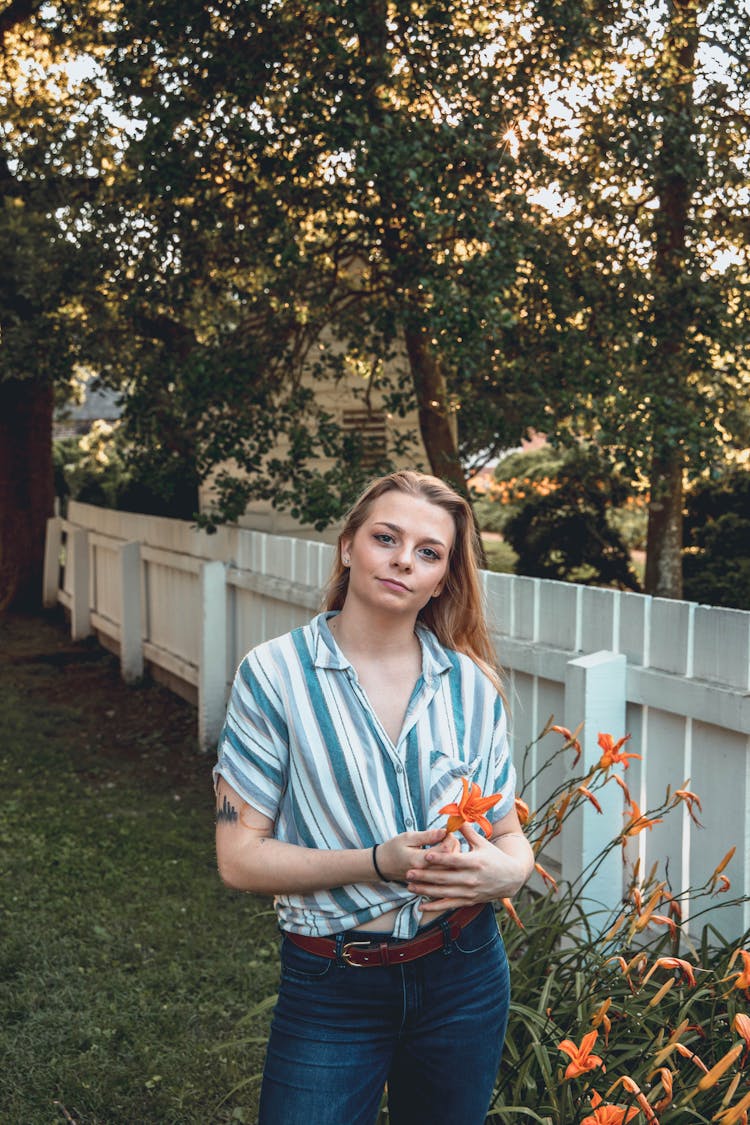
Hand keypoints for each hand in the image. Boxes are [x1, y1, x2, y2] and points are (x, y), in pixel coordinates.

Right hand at [374, 828, 447, 881]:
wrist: (382, 866)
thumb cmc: (393, 849)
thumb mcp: (407, 838)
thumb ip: (427, 836)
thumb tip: (444, 831)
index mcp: (420, 860)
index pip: (445, 850)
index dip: (449, 838)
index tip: (446, 830)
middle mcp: (426, 873)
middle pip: (452, 861)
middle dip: (454, 846)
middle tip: (448, 837)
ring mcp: (428, 880)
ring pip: (451, 870)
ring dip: (453, 855)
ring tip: (446, 844)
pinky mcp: (428, 883)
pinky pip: (445, 875)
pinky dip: (449, 865)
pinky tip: (445, 856)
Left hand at [406, 824, 527, 912]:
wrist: (511, 878)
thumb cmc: (495, 857)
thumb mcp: (483, 843)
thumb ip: (468, 831)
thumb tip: (456, 816)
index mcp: (475, 862)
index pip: (454, 860)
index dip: (440, 858)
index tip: (425, 855)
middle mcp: (472, 879)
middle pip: (445, 878)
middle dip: (425, 876)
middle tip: (408, 872)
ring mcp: (470, 892)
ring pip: (444, 893)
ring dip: (426, 890)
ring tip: (410, 887)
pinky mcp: (469, 901)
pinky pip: (449, 904)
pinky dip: (435, 906)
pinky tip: (421, 905)